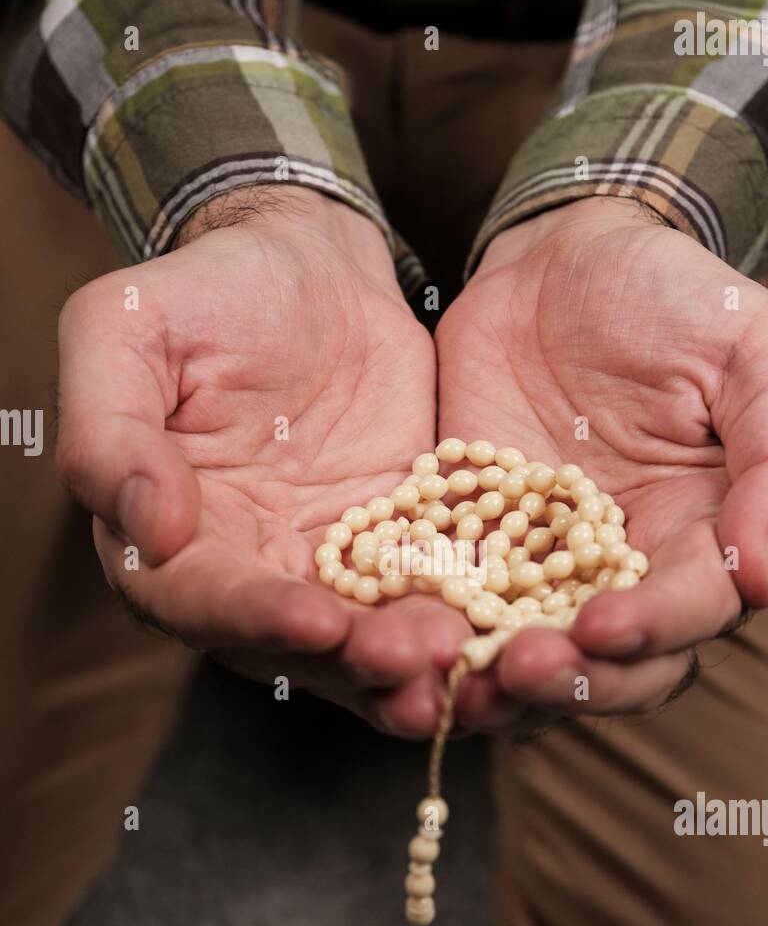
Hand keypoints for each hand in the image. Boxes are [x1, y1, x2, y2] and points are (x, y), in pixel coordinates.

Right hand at [57, 187, 467, 735]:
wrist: (310, 265)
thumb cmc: (204, 292)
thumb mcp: (126, 329)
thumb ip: (109, 429)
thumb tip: (146, 529)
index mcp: (162, 540)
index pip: (199, 599)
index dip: (252, 616)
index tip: (312, 619)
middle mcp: (244, 572)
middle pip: (291, 642)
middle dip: (351, 657)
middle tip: (413, 658)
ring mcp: (327, 569)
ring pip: (363, 638)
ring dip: (409, 661)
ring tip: (457, 658)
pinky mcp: (398, 550)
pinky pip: (425, 596)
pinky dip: (459, 619)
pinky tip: (501, 630)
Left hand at [436, 197, 767, 727]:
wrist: (561, 260)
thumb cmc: (676, 300)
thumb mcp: (759, 354)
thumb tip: (764, 576)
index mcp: (704, 541)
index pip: (690, 614)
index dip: (652, 631)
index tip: (601, 627)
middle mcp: (624, 573)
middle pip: (609, 664)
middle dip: (569, 679)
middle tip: (518, 668)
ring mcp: (540, 567)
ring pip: (526, 652)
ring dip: (494, 681)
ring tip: (458, 682)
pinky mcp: (468, 547)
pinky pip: (449, 603)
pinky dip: (427, 631)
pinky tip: (398, 641)